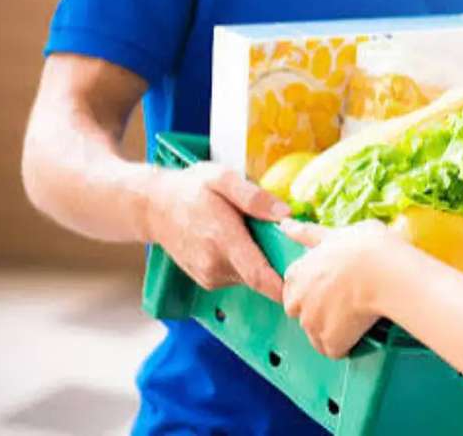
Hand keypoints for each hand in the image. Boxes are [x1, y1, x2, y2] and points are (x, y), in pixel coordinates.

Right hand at [144, 162, 289, 301]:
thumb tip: (285, 215)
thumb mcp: (222, 178)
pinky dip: (248, 265)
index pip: (261, 277)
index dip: (287, 285)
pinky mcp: (208, 280)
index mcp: (223, 241)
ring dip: (264, 263)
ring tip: (263, 237)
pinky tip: (245, 244)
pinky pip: (238, 277)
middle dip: (281, 266)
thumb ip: (254, 197)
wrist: (153, 207)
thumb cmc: (191, 189)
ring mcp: (210, 276)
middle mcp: (216, 265)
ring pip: (252, 278)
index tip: (308, 280)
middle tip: (294, 243)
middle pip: (262, 278)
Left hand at [281, 219, 395, 358]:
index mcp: (297, 273)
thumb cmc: (365, 246)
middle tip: (346, 301)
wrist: (386, 272)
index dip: (315, 287)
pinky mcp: (330, 342)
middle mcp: (297, 300)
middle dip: (319, 312)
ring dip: (334, 329)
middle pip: (303, 313)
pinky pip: (335, 350)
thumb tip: (285, 225)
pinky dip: (346, 344)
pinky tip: (362, 331)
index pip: (294, 288)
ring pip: (318, 334)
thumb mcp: (336, 233)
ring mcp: (312, 323)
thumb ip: (309, 234)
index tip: (334, 285)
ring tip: (358, 316)